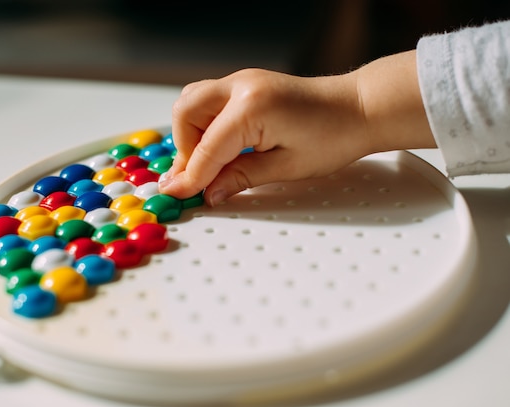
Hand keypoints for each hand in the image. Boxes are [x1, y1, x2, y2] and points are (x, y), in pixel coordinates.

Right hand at [158, 52, 434, 205]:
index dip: (190, 176)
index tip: (178, 195)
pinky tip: (218, 148)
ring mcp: (242, 81)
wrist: (359, 108)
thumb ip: (241, 178)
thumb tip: (210, 192)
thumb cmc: (334, 135)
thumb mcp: (286, 168)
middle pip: (185, 113)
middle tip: (196, 178)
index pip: (206, 148)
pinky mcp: (245, 85)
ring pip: (192, 102)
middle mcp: (241, 86)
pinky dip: (205, 125)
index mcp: (252, 106)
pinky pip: (209, 102)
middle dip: (185, 149)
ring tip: (207, 164)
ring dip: (192, 135)